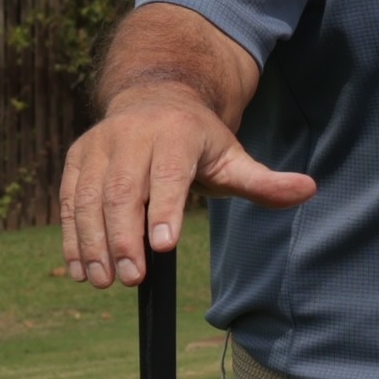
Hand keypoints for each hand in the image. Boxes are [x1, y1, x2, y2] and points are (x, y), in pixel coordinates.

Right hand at [57, 86, 314, 287]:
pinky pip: (70, 200)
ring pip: (89, 197)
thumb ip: (264, 182)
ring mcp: (100, 145)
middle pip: (123, 189)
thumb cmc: (198, 141)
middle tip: (132, 279)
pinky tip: (80, 270)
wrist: (156, 97)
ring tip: (103, 281)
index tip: (163, 246)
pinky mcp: (78, 159)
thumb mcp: (233, 157)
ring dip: (92, 242)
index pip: (169, 173)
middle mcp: (132, 135)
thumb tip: (309, 189)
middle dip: (124, 237)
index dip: (165, 208)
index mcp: (176, 133)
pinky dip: (72, 236)